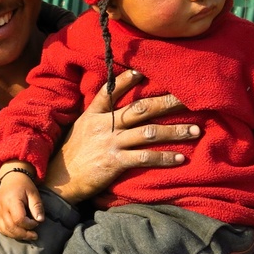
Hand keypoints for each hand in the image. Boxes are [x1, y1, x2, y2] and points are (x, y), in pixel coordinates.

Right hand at [0, 165, 42, 240]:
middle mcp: (2, 208)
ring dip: (16, 236)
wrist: (11, 178)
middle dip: (24, 234)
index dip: (29, 224)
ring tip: (27, 236)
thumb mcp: (33, 193)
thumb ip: (37, 206)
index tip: (37, 222)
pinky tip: (16, 233)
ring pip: (4, 229)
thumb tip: (40, 220)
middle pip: (11, 227)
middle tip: (34, 235)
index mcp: (12, 201)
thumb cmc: (24, 185)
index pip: (19, 219)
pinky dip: (8, 233)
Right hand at [43, 69, 199, 204]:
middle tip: (189, 98)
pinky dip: (165, 157)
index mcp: (93, 115)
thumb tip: (116, 108)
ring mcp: (110, 143)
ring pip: (149, 133)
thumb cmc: (71, 155)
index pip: (110, 91)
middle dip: (167, 102)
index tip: (142, 71)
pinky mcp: (115, 162)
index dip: (126, 80)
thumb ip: (98, 117)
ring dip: (175, 131)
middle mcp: (104, 126)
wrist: (57, 181)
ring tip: (196, 130)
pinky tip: (181, 158)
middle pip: (140, 109)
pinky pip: (145, 158)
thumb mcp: (80, 129)